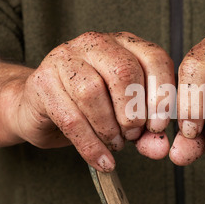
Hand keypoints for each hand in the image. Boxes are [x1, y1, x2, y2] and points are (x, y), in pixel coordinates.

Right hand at [10, 32, 174, 171]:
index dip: (162, 95)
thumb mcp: (128, 116)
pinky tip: (102, 160)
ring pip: (92, 92)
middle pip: (123, 71)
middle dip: (133, 111)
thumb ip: (147, 131)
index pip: (154, 58)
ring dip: (109, 128)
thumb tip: (159, 150)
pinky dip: (91, 145)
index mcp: (126, 44)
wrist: (45, 108)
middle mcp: (97, 43)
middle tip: (133, 135)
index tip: (159, 126)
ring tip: (116, 144)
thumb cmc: (95, 108)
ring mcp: (66, 58)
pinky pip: (70, 117)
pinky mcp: (42, 81)